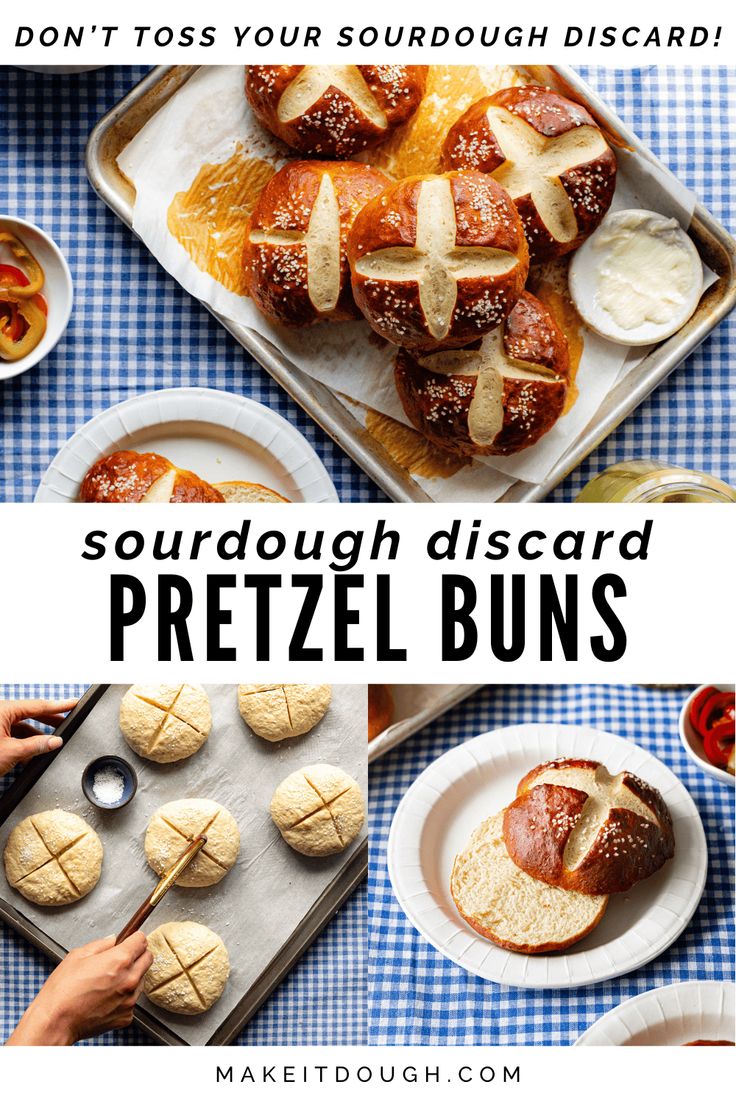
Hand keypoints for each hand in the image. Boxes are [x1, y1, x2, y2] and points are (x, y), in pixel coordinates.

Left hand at [0, 698, 77, 777]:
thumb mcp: (13, 751)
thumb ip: (37, 745)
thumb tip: (55, 741)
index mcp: (3, 709)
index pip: (38, 705)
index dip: (58, 706)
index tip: (73, 703)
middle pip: (31, 714)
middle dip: (49, 722)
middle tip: (66, 723)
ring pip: (22, 726)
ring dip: (35, 737)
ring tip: (49, 745)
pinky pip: (13, 735)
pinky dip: (23, 743)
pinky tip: (32, 755)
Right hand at [6, 933, 152, 1045]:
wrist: (56, 1021)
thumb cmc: (63, 990)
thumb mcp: (77, 956)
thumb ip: (100, 945)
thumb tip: (113, 940)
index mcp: (120, 960)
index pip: (141, 941)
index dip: (134, 938)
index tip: (129, 941)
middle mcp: (129, 979)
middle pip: (148, 958)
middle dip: (137, 955)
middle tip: (121, 959)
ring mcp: (129, 1000)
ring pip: (141, 980)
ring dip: (132, 976)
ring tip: (109, 981)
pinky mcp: (126, 1016)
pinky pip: (132, 1000)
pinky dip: (124, 997)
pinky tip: (106, 998)